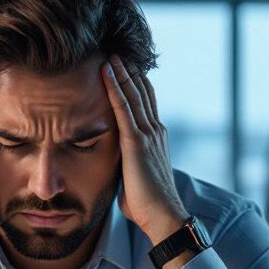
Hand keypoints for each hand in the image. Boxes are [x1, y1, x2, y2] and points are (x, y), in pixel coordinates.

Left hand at [102, 55, 187, 246]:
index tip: (126, 67)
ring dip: (121, 72)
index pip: (146, 103)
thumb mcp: (134, 176)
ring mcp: (148, 135)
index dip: (137, 83)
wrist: (163, 217)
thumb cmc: (146, 204)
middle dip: (130, 71)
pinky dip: (114, 87)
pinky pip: (123, 108)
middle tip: (117, 51)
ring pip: (133, 95)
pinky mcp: (137, 142)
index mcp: (156, 138)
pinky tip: (106, 72)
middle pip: (141, 92)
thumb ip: (126, 163)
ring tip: (110, 53)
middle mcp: (155, 131)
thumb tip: (114, 163)